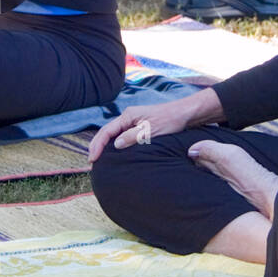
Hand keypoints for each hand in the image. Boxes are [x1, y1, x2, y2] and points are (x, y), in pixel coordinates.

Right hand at [87, 88, 221, 161]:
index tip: (92, 158)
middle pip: (107, 132)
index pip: (106, 131)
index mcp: (128, 116)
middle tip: (92, 162)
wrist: (185, 114)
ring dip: (106, 146)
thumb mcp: (151, 130)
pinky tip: (116, 154)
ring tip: (100, 160)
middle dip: (97, 145)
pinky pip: (123, 135)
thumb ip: (133, 137)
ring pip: (114, 134)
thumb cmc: (170, 120)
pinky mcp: (140, 126)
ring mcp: (134, 121)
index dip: (97, 145)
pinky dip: (116, 144)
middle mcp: (128, 117)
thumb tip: (115, 144)